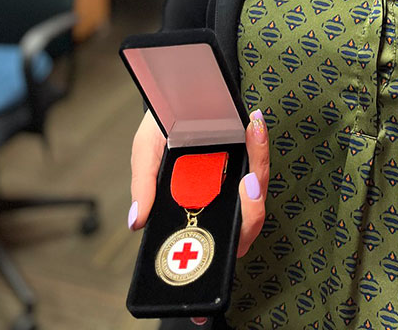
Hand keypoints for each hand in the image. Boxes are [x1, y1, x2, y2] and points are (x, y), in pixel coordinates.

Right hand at [128, 107, 268, 326]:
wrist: (178, 91)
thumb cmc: (163, 128)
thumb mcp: (146, 153)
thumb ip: (143, 185)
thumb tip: (137, 222)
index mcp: (194, 216)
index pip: (207, 257)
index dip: (210, 289)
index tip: (202, 318)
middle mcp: (221, 207)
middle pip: (241, 232)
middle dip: (247, 218)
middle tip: (245, 186)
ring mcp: (238, 186)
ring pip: (256, 200)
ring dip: (258, 175)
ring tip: (252, 146)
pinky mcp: (250, 160)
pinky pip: (260, 164)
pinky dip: (260, 147)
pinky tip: (254, 125)